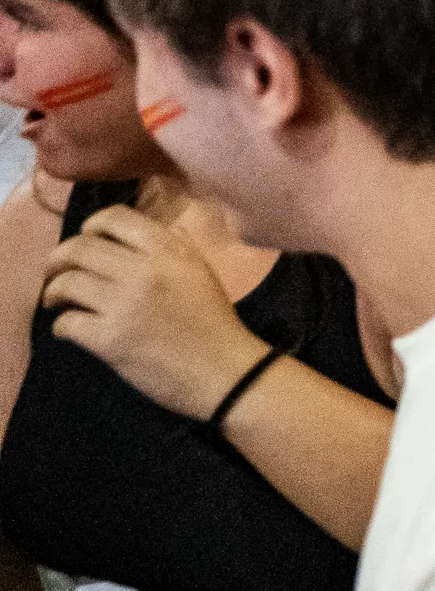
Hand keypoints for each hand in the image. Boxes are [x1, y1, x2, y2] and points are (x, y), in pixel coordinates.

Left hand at [41, 206, 271, 421]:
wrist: (226, 373)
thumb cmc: (214, 323)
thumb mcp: (199, 271)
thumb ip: (171, 246)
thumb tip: (134, 233)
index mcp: (169, 250)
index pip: (113, 218)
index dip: (90, 226)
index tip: (85, 241)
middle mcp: (145, 270)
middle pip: (79, 248)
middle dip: (57, 260)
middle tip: (55, 273)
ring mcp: (126, 304)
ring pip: (66, 283)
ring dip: (53, 291)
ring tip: (57, 301)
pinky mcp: (110, 339)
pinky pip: (66, 323)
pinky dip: (61, 325)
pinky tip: (69, 330)